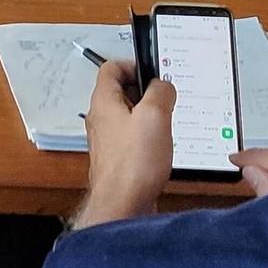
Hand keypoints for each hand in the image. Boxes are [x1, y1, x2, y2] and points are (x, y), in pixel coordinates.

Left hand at [73, 60, 176, 227]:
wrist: (123, 203)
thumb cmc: (133, 163)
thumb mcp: (155, 116)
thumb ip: (159, 92)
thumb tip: (162, 84)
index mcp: (104, 101)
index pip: (110, 68)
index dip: (132, 64)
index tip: (153, 71)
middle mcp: (101, 118)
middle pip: (120, 91)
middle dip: (145, 91)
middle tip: (165, 97)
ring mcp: (108, 138)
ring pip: (127, 115)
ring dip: (148, 114)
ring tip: (166, 122)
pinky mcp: (117, 156)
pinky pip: (131, 136)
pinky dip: (147, 135)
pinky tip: (161, 145)